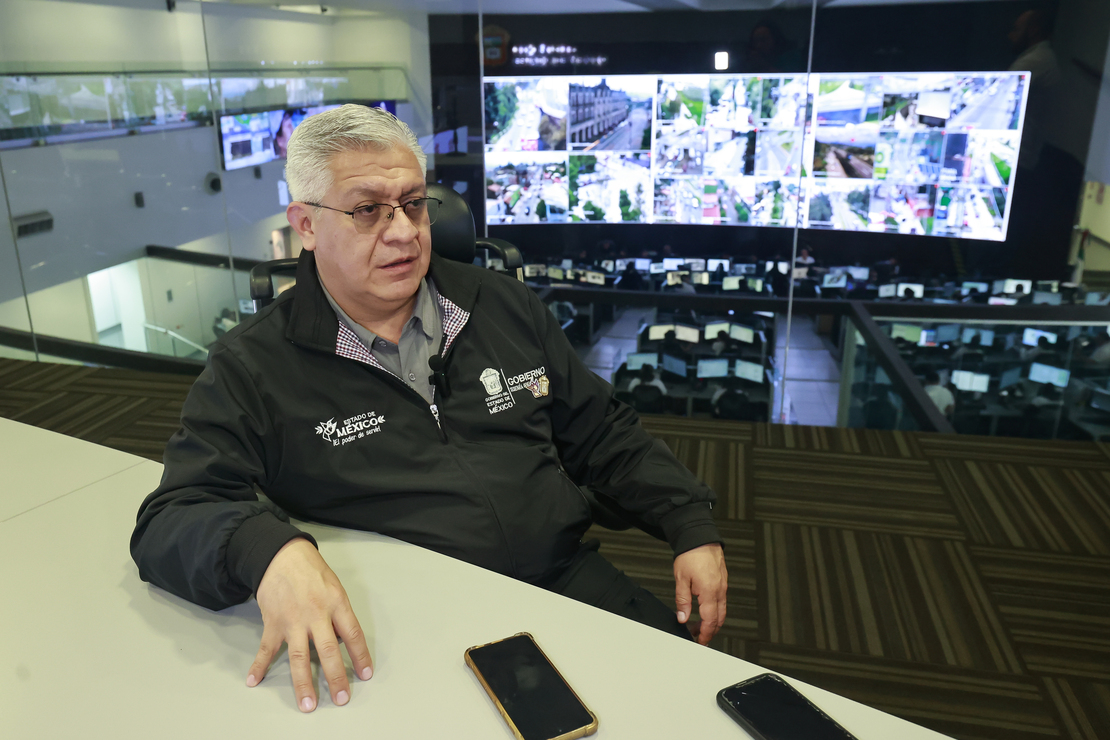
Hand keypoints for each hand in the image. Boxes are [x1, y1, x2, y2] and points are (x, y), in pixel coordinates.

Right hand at [247, 537, 373, 711]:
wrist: (282, 555)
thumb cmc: (312, 570)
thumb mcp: (335, 587)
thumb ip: (339, 614)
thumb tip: (343, 642)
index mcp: (336, 603)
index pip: (353, 635)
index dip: (360, 656)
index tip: (365, 674)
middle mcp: (316, 614)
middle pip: (328, 651)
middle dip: (336, 678)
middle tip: (341, 699)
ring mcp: (293, 621)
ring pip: (299, 657)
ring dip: (303, 683)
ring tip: (308, 704)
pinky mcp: (273, 623)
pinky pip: (266, 649)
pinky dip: (259, 665)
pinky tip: (254, 680)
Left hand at [673, 543, 727, 645]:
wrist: (700, 537)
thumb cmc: (691, 554)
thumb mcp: (681, 579)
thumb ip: (682, 601)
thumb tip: (682, 617)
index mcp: (710, 592)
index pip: (710, 621)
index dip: (705, 634)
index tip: (700, 642)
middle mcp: (720, 590)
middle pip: (719, 619)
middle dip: (709, 631)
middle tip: (697, 636)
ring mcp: (723, 586)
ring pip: (722, 611)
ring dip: (712, 621)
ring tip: (698, 624)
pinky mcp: (723, 581)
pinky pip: (721, 600)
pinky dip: (715, 610)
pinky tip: (704, 609)